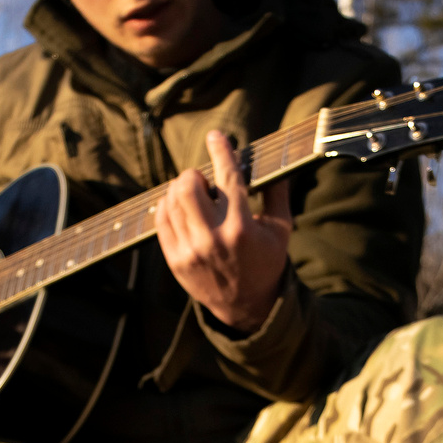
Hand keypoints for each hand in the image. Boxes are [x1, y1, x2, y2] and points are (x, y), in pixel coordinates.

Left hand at [156, 129, 291, 332]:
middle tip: (202, 179)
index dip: (220, 151)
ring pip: (171, 201)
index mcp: (242, 227)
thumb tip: (273, 159)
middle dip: (193, 175)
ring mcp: (190, 251)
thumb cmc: (266, 262)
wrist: (245, 306)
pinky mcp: (175, 260)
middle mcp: (213, 238)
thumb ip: (277, 192)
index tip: (216, 136)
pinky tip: (179, 206)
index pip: (227, 177)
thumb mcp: (281, 229)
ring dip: (179, 189)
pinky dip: (167, 206)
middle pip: (187, 186)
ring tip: (193, 194)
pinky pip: (160, 221)